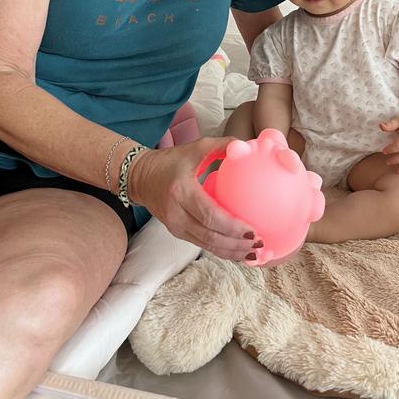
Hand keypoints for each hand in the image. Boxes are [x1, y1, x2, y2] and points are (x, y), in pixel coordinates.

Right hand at [130, 137, 259, 261]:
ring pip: (207, 245)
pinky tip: (239, 252)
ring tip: (254, 254)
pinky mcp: (176, 232)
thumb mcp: (195, 148)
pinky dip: (221, 251)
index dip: (232, 227)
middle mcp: (176, 213)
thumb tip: (248, 146)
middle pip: (210, 237)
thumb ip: (222, 145)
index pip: (210, 215)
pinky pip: (202, 244)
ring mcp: (174, 225)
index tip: (253, 231)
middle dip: (237, 245)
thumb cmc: (169, 161)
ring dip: (231, 252)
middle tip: (259, 244)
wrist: (139, 177)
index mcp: (181, 191)